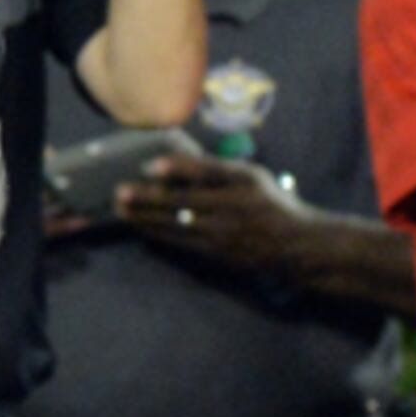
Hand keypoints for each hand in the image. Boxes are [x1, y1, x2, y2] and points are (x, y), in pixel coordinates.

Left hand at [112, 152, 311, 276]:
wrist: (295, 247)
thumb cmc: (269, 202)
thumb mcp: (251, 177)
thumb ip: (216, 168)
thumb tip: (175, 160)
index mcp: (241, 185)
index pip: (206, 172)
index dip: (177, 168)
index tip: (149, 166)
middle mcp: (232, 211)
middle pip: (184, 203)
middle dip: (148, 199)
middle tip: (120, 192)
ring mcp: (224, 236)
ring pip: (179, 226)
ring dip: (147, 219)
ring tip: (122, 210)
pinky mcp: (219, 255)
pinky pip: (184, 244)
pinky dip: (161, 235)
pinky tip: (142, 228)